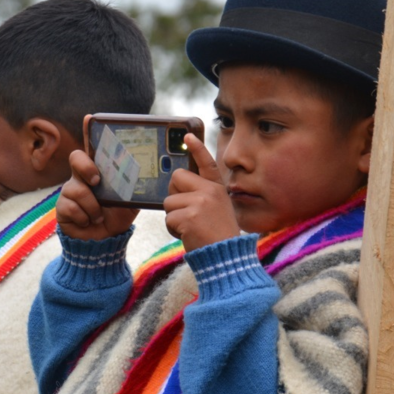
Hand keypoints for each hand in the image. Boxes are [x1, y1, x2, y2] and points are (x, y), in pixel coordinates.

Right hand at [55, 149, 138, 240]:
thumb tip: (147, 179)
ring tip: (98, 217)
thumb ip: (135, 191)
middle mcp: (80, 178)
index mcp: (97, 173)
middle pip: (76, 158)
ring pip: (77, 190)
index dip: (93, 148)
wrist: (104, 241)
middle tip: (97, 182)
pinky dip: (83, 219)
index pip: (91, 152)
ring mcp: (69, 192)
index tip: (103, 163)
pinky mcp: (61, 207)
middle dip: (87, 168)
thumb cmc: (116, 217)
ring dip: (92, 208)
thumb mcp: (130, 204)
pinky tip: (86, 223)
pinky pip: (71, 208)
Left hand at [163, 134, 239, 251]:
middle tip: (188, 213)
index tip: (187, 136)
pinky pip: (168, 218)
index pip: (206, 163)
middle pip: (176, 179)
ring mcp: (200, 203)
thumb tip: (177, 184)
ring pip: (169, 202)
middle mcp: (210, 191)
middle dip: (175, 195)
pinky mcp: (189, 216)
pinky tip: (188, 235)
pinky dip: (173, 230)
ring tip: (191, 227)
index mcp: (217, 188)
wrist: (225, 257)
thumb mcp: (217, 209)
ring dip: (174, 217)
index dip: (197, 148)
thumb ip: (202, 195)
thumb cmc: (218, 235)